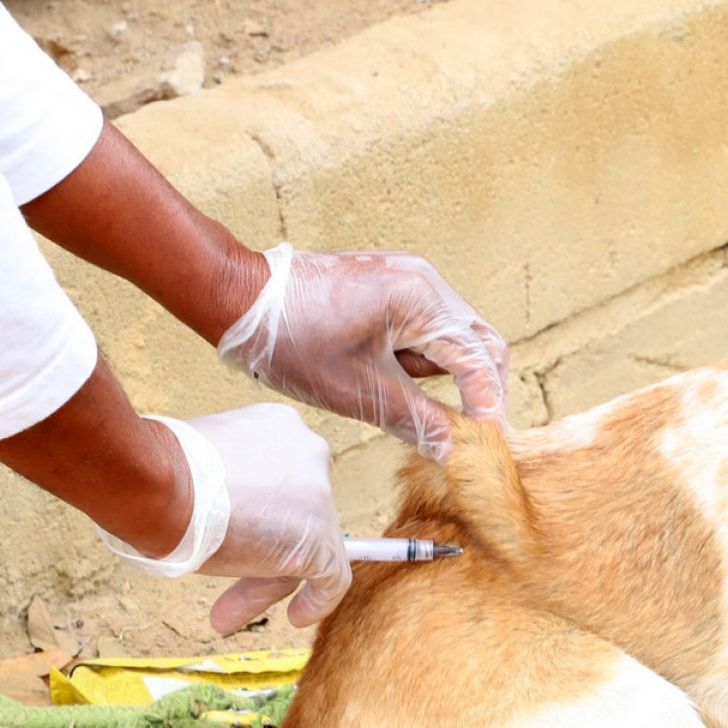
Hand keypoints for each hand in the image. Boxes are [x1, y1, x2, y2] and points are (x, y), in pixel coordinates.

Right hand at [98, 404, 351, 633]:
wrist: (157, 485)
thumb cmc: (157, 473)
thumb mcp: (199, 465)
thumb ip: (225, 481)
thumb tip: (219, 512)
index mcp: (278, 426)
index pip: (282, 481)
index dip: (262, 513)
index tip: (243, 531)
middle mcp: (308, 453)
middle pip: (294, 514)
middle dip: (262, 549)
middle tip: (226, 569)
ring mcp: (318, 497)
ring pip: (307, 547)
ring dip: (268, 582)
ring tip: (226, 615)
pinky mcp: (319, 538)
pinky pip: (332, 578)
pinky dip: (319, 601)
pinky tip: (297, 616)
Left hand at [217, 244, 509, 462]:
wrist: (239, 297)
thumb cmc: (292, 341)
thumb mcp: (360, 391)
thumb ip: (419, 421)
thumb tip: (457, 452)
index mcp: (421, 299)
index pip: (478, 359)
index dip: (488, 405)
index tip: (489, 443)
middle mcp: (425, 278)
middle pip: (479, 341)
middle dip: (478, 388)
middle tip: (470, 431)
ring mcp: (410, 275)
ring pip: (455, 333)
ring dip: (446, 372)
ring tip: (400, 392)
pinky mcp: (392, 282)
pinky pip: (428, 322)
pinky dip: (424, 354)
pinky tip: (391, 372)